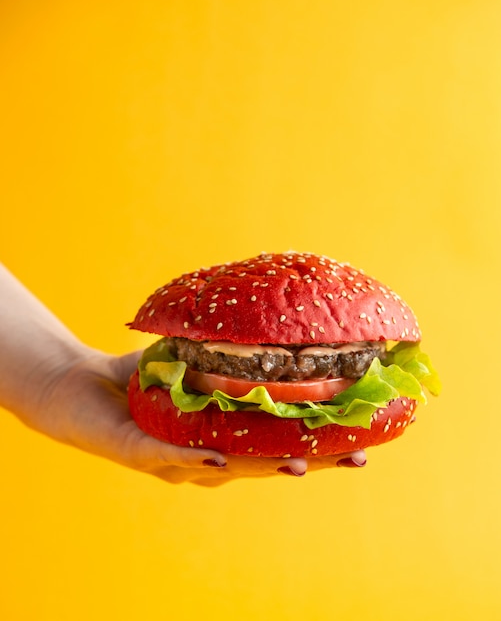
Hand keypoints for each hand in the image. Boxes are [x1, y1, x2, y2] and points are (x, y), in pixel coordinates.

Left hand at [37, 348, 366, 486]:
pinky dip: (193, 458)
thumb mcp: (192, 359)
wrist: (75, 385)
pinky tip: (219, 459)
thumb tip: (272, 316)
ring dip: (260, 467)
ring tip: (299, 464)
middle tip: (354, 458)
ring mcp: (171, 462)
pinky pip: (166, 456)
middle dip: (309, 463)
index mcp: (221, 439)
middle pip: (261, 466)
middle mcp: (202, 460)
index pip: (276, 447)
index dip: (319, 449)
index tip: (364, 444)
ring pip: (222, 468)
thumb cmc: (139, 376)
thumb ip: (227, 349)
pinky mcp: (136, 452)